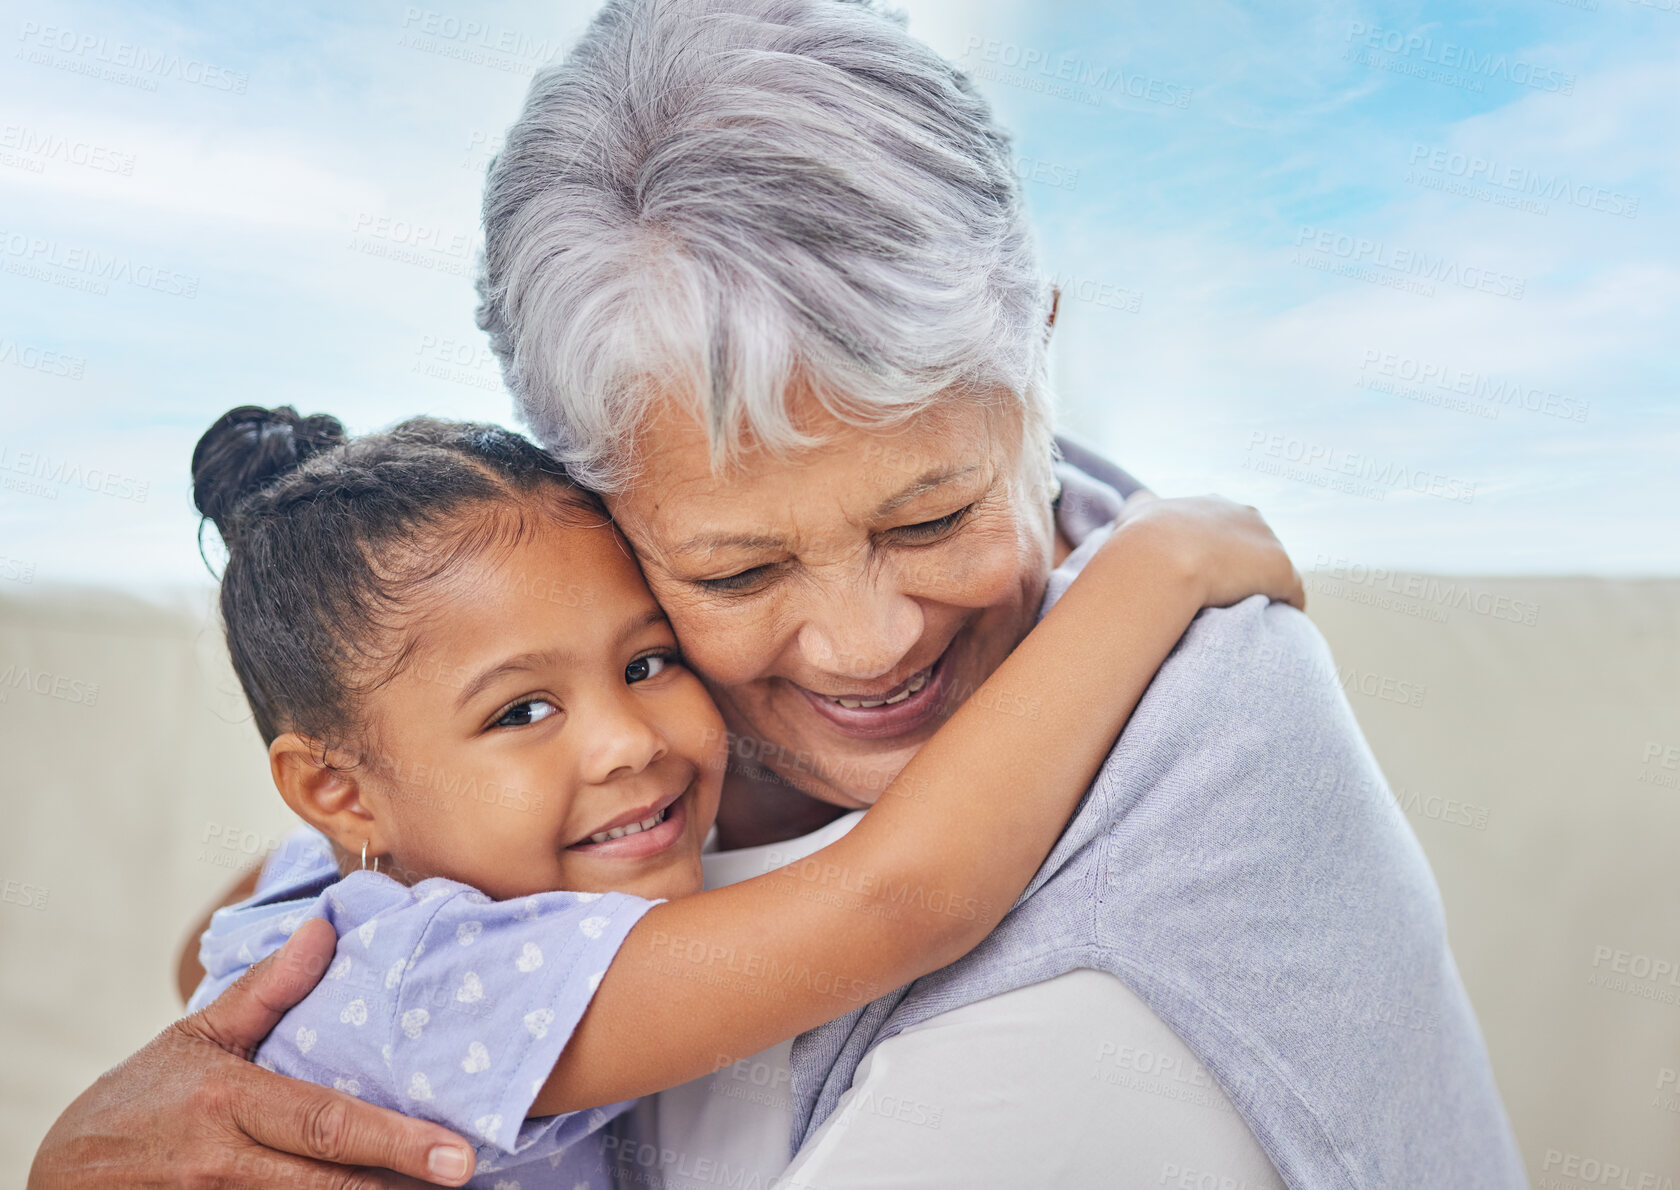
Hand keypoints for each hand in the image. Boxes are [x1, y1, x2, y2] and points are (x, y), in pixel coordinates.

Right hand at [29, 918, 475, 1188]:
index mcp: (228, 1104)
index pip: (325, 1124)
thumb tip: (325, 929)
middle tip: (466, 1180)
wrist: (60, 1177)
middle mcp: (222, 1165)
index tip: (459, 1156)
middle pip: (328, 1187)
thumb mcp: (196, 1038)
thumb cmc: (141, 1101)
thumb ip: (265, 991)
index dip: (395, 1142)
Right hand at [1105, 492, 1305, 611]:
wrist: (1160, 559)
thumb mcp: (1136, 512)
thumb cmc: (1143, 539)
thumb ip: (1142, 507)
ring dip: (1268, 589)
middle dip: (1247, 567)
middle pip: (1255, 545)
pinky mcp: (1281, 570)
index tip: (1209, 574)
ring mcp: (1266, 540)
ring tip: (1256, 616)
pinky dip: (1287, 606)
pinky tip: (1277, 624)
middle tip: (1229, 598)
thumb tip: (1142, 506)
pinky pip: (1292, 592)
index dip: (1218, 551)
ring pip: (1274, 569)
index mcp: (1214, 505)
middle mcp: (1245, 514)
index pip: (1227, 526)